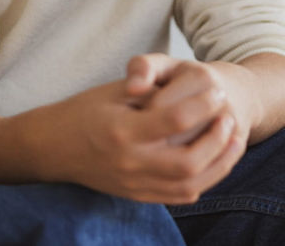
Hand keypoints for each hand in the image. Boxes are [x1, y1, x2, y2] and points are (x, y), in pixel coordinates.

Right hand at [23, 56, 245, 203]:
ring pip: (189, 185)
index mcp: (122, 131)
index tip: (216, 88)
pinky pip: (178, 196)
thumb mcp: (114, 91)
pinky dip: (204, 180)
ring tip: (234, 138)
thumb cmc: (83, 111)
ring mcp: (133, 184)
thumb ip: (150, 90)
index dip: (203, 103)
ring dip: (220, 163)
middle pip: (188, 162)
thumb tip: (190, 90)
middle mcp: (129, 163)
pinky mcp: (136, 195)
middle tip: (229, 115)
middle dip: (217, 139)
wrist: (50, 148)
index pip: (175, 120)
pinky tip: (216, 160)